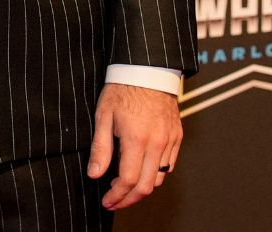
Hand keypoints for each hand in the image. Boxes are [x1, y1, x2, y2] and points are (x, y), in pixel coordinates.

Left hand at [88, 83, 181, 210]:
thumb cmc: (123, 89)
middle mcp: (157, 143)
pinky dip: (156, 174)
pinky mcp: (177, 136)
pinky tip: (142, 170)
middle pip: (146, 186)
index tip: (107, 201)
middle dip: (129, 199)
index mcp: (136, 139)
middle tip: (115, 201)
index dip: (116, 196)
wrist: (147, 69)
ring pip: (159, 178)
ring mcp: (169, 140)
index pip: (128, 180)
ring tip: (125, 187)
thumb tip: (95, 174)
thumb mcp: (104, 116)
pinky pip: (170, 165)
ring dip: (142, 188)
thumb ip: (100, 148)